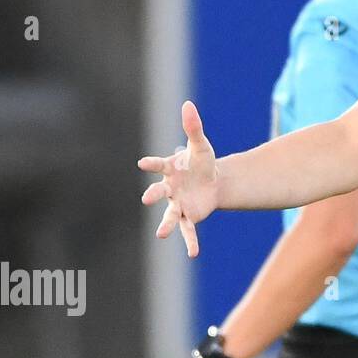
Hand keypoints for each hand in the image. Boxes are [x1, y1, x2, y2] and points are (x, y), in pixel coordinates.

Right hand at [138, 100, 217, 257]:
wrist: (213, 182)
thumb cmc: (202, 162)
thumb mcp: (201, 145)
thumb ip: (194, 127)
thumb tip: (187, 104)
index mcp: (170, 169)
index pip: (158, 165)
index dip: (152, 163)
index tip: (143, 163)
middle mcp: (169, 188)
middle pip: (158, 192)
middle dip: (152, 194)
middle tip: (146, 198)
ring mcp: (177, 204)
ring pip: (169, 215)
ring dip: (165, 224)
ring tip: (161, 234)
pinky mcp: (189, 216)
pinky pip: (188, 230)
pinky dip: (190, 241)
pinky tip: (193, 253)